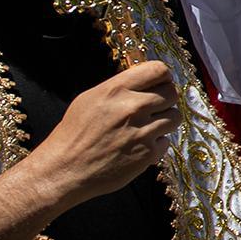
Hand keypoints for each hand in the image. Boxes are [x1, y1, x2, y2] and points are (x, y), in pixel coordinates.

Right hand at [26, 61, 179, 210]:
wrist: (66, 169)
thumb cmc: (74, 134)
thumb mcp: (90, 99)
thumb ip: (119, 88)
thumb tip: (144, 81)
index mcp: (116, 90)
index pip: (158, 70)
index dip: (163, 76)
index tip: (160, 83)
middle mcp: (133, 107)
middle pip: (172, 93)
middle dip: (165, 99)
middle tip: (154, 108)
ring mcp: (143, 131)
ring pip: (175, 117)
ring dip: (164, 121)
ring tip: (146, 127)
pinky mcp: (148, 153)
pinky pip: (166, 141)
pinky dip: (156, 144)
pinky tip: (138, 146)